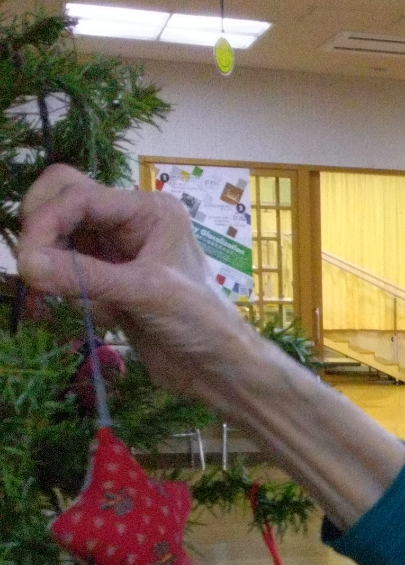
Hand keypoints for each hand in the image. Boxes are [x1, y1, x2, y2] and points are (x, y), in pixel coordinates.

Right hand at [17, 164, 252, 397]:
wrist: (217, 369)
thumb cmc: (200, 323)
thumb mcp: (145, 293)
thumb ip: (85, 277)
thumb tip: (26, 264)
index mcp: (149, 210)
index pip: (80, 195)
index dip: (47, 220)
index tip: (27, 258)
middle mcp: (131, 223)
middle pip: (64, 203)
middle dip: (44, 232)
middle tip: (33, 269)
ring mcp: (117, 251)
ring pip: (61, 239)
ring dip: (57, 266)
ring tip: (79, 299)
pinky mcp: (108, 281)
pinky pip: (69, 272)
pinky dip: (70, 291)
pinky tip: (103, 315)